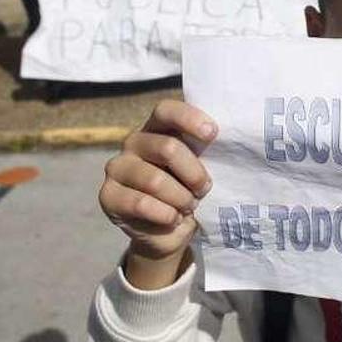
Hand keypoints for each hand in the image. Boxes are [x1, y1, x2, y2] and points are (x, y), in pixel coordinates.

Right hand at [99, 100, 217, 288]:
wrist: (167, 231)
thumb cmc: (188, 191)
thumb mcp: (200, 170)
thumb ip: (206, 152)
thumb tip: (233, 140)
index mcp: (157, 128)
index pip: (166, 110)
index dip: (189, 119)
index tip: (213, 134)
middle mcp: (134, 142)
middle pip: (167, 147)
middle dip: (194, 174)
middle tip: (204, 190)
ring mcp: (117, 168)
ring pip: (156, 180)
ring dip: (180, 199)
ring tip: (187, 207)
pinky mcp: (108, 195)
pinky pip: (142, 204)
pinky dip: (165, 215)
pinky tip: (172, 218)